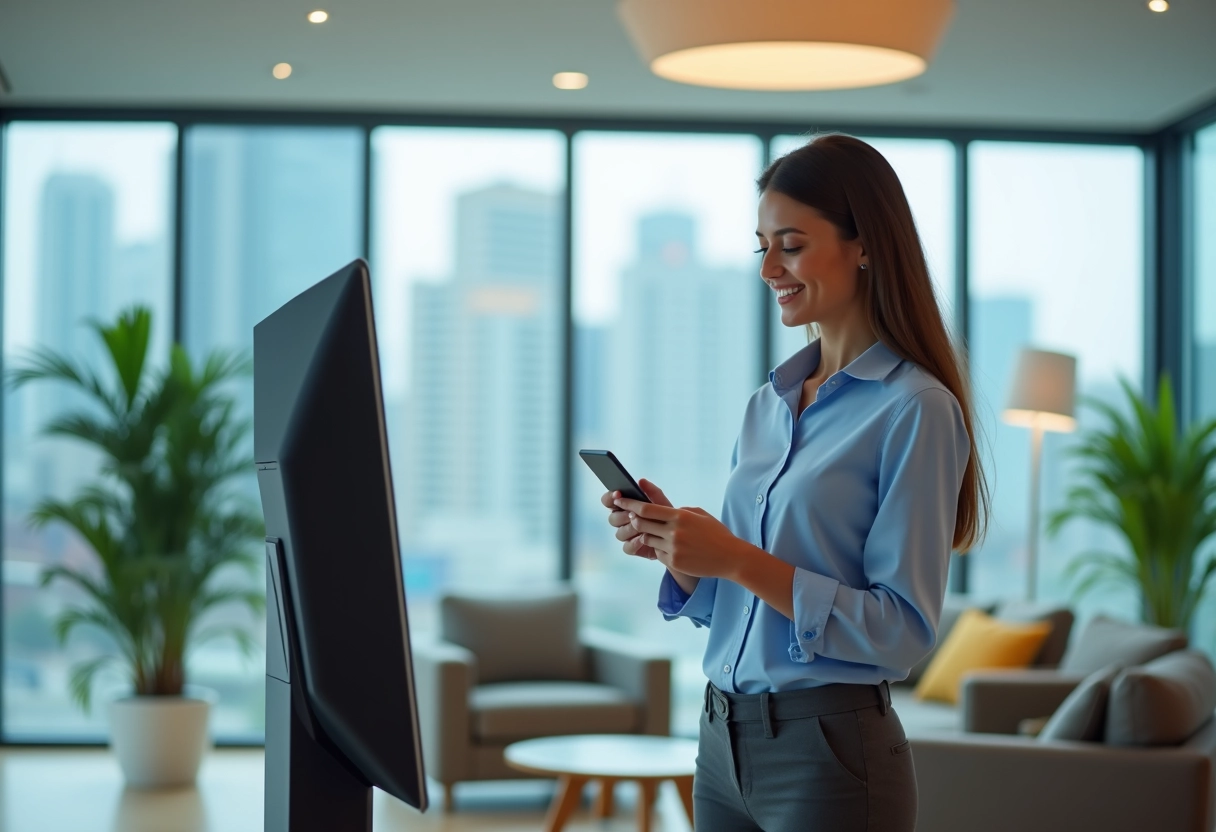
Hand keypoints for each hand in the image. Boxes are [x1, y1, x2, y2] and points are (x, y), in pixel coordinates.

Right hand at [601, 479, 671, 559]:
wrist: (679, 537)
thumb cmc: (667, 517)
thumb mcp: (662, 503)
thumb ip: (652, 492)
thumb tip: (641, 481)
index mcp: (625, 506)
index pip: (608, 500)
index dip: (610, 497)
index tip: (618, 494)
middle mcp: (622, 520)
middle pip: (612, 518)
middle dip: (622, 516)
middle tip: (631, 514)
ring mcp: (627, 535)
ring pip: (619, 533)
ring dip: (629, 529)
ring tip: (640, 527)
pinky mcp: (632, 548)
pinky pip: (627, 547)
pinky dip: (634, 543)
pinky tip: (642, 538)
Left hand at [612, 494, 746, 579]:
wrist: (730, 557)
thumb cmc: (715, 533)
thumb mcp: (699, 514)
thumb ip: (679, 511)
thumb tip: (659, 511)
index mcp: (680, 516)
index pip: (647, 509)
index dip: (630, 504)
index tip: (620, 501)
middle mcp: (673, 532)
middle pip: (641, 524)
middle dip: (633, 519)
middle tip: (631, 517)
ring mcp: (672, 548)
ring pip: (647, 539)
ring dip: (648, 535)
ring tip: (659, 533)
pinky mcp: (673, 562)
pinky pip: (657, 553)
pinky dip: (659, 548)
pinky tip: (671, 548)